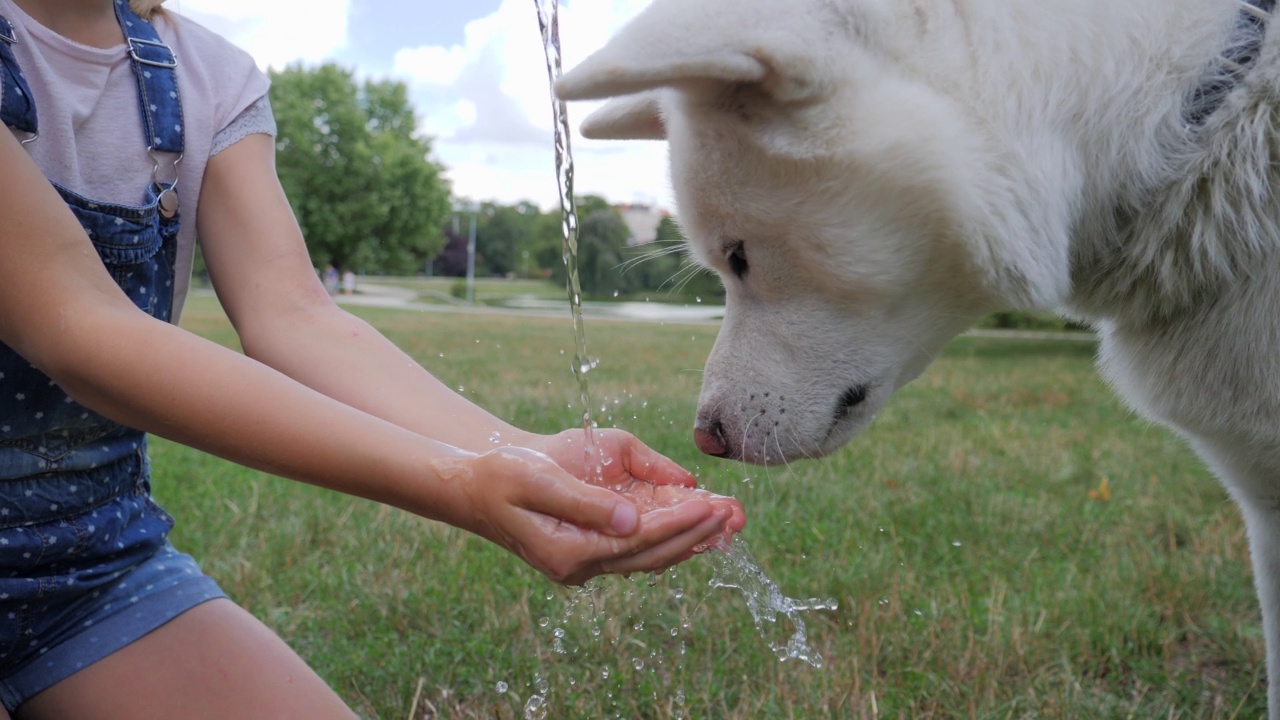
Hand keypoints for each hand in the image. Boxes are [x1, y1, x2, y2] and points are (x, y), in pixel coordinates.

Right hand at [444, 441, 740, 584]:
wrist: (474, 488)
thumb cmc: (503, 476)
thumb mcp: (540, 480)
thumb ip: (587, 502)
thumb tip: (633, 519)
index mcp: (570, 552)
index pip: (638, 541)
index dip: (678, 523)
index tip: (711, 504)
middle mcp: (581, 566)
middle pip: (652, 555)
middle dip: (697, 533)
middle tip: (736, 513)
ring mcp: (586, 561)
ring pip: (650, 555)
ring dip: (691, 536)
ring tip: (729, 518)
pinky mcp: (591, 548)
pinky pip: (639, 547)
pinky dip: (670, 534)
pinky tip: (697, 522)